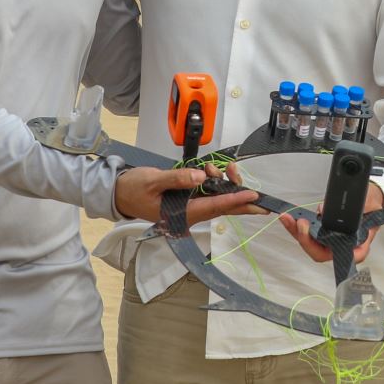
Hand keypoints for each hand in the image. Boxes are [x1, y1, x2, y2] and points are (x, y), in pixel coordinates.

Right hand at [113, 164, 261, 224]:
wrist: (118, 193)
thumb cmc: (133, 188)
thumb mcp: (153, 180)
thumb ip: (178, 178)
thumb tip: (201, 177)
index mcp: (181, 214)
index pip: (214, 207)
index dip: (235, 200)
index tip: (253, 196)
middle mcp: (188, 216)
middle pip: (221, 208)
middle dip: (242, 201)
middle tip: (265, 203)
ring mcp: (188, 210)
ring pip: (216, 201)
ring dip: (226, 185)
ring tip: (222, 168)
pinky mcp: (187, 203)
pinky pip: (208, 196)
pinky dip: (216, 184)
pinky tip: (215, 171)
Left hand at [278, 183, 383, 262]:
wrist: (370, 199)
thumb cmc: (372, 205)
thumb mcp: (369, 203)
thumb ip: (352, 208)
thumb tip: (324, 211)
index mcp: (357, 246)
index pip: (341, 256)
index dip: (326, 251)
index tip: (318, 240)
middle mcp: (342, 246)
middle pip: (318, 251)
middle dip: (305, 238)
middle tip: (298, 223)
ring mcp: (331, 240)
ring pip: (310, 243)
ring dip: (296, 231)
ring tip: (288, 218)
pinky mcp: (323, 232)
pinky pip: (308, 233)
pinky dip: (298, 226)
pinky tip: (290, 217)